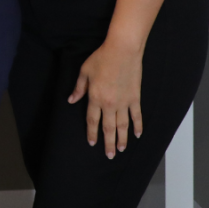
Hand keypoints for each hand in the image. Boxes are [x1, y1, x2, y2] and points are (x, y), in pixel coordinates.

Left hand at [68, 41, 143, 158]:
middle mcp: (109, 104)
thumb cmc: (101, 59)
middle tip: (109, 155)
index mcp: (95, 97)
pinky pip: (136, 116)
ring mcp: (124, 102)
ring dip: (122, 139)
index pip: (92, 120)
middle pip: (108, 128)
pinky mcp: (135, 99)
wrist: (122, 51)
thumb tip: (71, 100)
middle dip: (108, 143)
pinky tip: (137, 135)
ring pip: (123, 126)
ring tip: (121, 150)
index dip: (91, 132)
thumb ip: (78, 88)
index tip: (92, 143)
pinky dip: (137, 126)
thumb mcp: (84, 71)